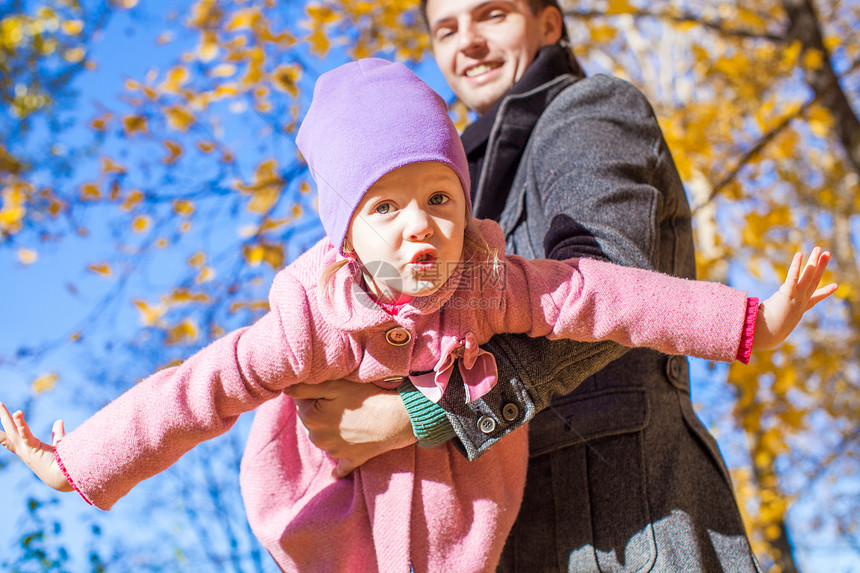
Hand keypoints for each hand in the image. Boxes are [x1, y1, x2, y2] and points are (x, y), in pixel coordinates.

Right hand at [0, 403, 72, 491]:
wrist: (63, 477)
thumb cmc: (61, 464)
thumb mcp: (57, 444)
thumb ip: (57, 433)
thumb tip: (59, 421)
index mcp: (28, 450)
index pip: (13, 439)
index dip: (8, 430)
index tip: (2, 423)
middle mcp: (24, 450)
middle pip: (9, 432)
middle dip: (3, 419)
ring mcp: (26, 450)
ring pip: (12, 431)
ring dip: (6, 418)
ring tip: (0, 404)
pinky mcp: (33, 448)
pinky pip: (25, 434)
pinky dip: (21, 424)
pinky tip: (18, 413)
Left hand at [284, 380, 416, 477]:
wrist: (397, 419)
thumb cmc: (367, 397)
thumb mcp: (335, 385)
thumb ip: (305, 386)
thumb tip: (284, 389)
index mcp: (310, 419)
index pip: (300, 400)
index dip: (313, 390)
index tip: (326, 385)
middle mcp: (318, 439)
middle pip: (311, 420)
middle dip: (320, 409)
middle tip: (339, 399)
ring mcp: (334, 452)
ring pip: (324, 437)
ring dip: (330, 428)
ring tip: (349, 416)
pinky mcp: (350, 460)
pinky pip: (340, 468)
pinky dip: (338, 468)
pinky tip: (335, 473)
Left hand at [753, 247, 837, 349]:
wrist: (766, 335)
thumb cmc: (765, 331)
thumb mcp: (773, 324)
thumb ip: (771, 319)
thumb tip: (760, 320)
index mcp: (799, 309)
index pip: (814, 298)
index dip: (825, 292)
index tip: (836, 286)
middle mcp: (801, 302)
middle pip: (814, 281)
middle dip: (821, 267)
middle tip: (827, 254)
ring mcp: (796, 298)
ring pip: (809, 276)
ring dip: (814, 262)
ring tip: (819, 249)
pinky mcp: (787, 294)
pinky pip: (793, 277)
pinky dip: (796, 265)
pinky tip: (800, 254)